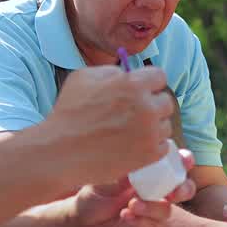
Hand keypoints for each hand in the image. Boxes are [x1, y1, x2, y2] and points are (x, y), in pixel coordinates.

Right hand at [43, 65, 175, 184]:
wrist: (60, 152)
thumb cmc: (68, 113)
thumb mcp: (84, 78)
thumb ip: (112, 71)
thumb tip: (127, 74)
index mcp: (132, 84)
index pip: (160, 76)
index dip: (149, 83)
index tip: (141, 91)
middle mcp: (146, 106)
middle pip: (166, 102)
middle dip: (152, 105)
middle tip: (134, 114)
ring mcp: (150, 132)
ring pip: (165, 125)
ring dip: (152, 127)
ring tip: (129, 132)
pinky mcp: (150, 154)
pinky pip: (163, 145)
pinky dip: (151, 146)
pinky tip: (132, 145)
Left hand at [72, 149, 197, 226]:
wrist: (80, 223)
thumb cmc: (92, 198)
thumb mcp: (105, 181)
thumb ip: (124, 174)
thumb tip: (141, 162)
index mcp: (149, 176)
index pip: (173, 166)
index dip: (184, 161)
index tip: (185, 160)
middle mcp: (155, 194)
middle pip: (183, 189)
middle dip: (184, 189)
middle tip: (173, 192)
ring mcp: (152, 213)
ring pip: (166, 210)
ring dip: (152, 207)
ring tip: (132, 206)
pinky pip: (152, 226)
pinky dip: (140, 220)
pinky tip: (125, 216)